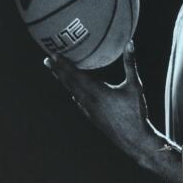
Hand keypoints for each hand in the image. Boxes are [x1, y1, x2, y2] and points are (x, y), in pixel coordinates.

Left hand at [43, 42, 161, 158]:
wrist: (133, 139)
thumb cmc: (136, 113)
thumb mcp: (135, 86)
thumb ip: (130, 64)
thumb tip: (130, 43)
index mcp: (96, 92)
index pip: (75, 75)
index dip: (63, 64)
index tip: (53, 55)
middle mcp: (88, 101)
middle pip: (69, 83)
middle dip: (57, 71)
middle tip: (46, 60)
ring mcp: (88, 110)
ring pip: (72, 92)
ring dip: (63, 81)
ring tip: (56, 71)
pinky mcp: (92, 116)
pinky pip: (78, 100)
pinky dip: (73, 91)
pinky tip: (73, 90)